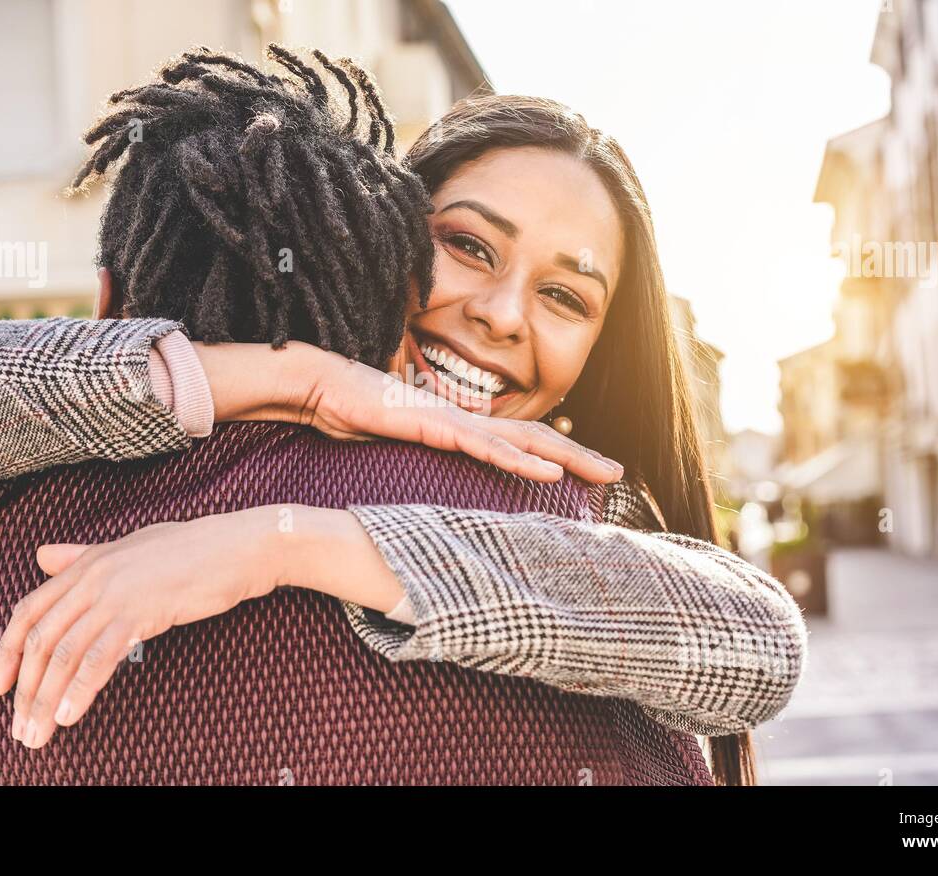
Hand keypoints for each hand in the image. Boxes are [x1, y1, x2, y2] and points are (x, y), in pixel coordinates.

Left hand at [0, 508, 284, 748]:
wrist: (235, 548)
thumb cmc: (189, 551)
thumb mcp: (127, 549)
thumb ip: (81, 557)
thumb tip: (42, 556)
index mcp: (84, 564)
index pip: (28, 611)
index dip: (7, 652)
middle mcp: (90, 577)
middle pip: (40, 640)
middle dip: (24, 691)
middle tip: (20, 729)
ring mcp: (113, 594)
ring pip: (63, 654)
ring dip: (45, 700)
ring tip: (38, 734)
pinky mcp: (138, 612)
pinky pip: (98, 658)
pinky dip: (79, 690)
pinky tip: (69, 715)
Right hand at [198, 341, 623, 484]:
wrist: (320, 386)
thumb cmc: (352, 413)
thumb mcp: (394, 442)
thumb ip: (421, 452)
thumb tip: (430, 476)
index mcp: (460, 423)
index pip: (518, 441)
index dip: (556, 453)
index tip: (586, 472)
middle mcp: (466, 418)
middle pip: (535, 438)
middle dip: (579, 455)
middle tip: (617, 472)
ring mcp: (453, 420)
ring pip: (523, 442)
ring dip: (568, 458)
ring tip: (604, 474)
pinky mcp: (435, 426)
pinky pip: (486, 448)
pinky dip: (521, 462)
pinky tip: (550, 474)